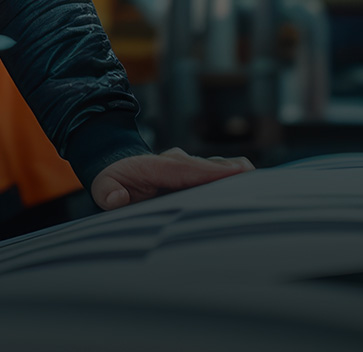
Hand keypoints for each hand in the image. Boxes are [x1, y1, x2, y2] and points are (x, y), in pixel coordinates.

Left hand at [91, 146, 254, 209]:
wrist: (119, 169)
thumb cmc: (113, 184)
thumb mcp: (103, 189)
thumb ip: (108, 193)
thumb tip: (117, 199)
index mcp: (155, 167)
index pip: (184, 169)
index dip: (208, 171)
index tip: (234, 172)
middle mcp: (176, 163)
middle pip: (207, 166)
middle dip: (229, 171)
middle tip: (254, 177)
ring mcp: (188, 167)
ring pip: (215, 168)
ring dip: (235, 175)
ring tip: (259, 183)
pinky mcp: (197, 175)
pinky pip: (218, 175)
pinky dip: (234, 180)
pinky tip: (255, 188)